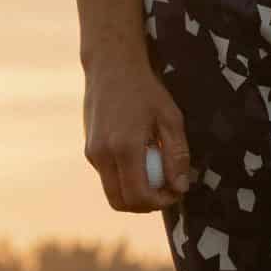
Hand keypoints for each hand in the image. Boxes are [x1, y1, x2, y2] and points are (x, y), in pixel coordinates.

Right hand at [81, 54, 192, 212]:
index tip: (176, 192)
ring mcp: (92, 153)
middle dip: (146, 205)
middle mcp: (103, 154)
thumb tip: (181, 187)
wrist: (111, 65)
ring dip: (134, 194)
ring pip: (112, 193)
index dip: (160, 202)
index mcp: (124, 147)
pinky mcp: (89, 149)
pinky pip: (108, 177)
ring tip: (155, 176)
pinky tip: (141, 159)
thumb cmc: (145, 89)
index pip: (139, 196)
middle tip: (165, 191)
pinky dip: (125, 179)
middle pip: (121, 203)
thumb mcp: (170, 118)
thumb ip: (176, 155)